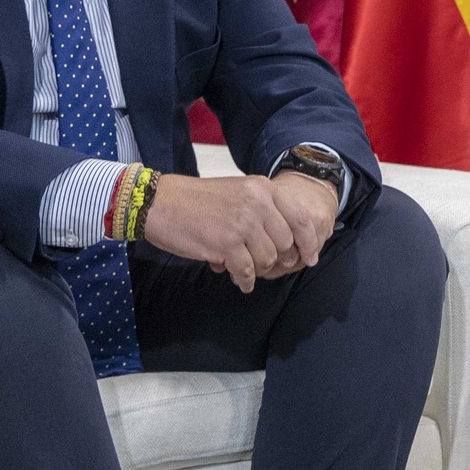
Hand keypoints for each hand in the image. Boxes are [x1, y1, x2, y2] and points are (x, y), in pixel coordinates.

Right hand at [140, 172, 325, 291]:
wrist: (160, 203)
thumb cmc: (197, 201)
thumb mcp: (237, 192)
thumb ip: (263, 211)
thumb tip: (286, 245)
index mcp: (263, 188)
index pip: (300, 217)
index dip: (308, 242)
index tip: (310, 258)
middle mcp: (257, 203)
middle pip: (285, 243)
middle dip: (278, 259)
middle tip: (265, 265)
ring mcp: (243, 223)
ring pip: (268, 260)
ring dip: (258, 270)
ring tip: (245, 268)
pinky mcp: (226, 243)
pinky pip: (246, 272)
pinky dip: (245, 281)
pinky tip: (240, 282)